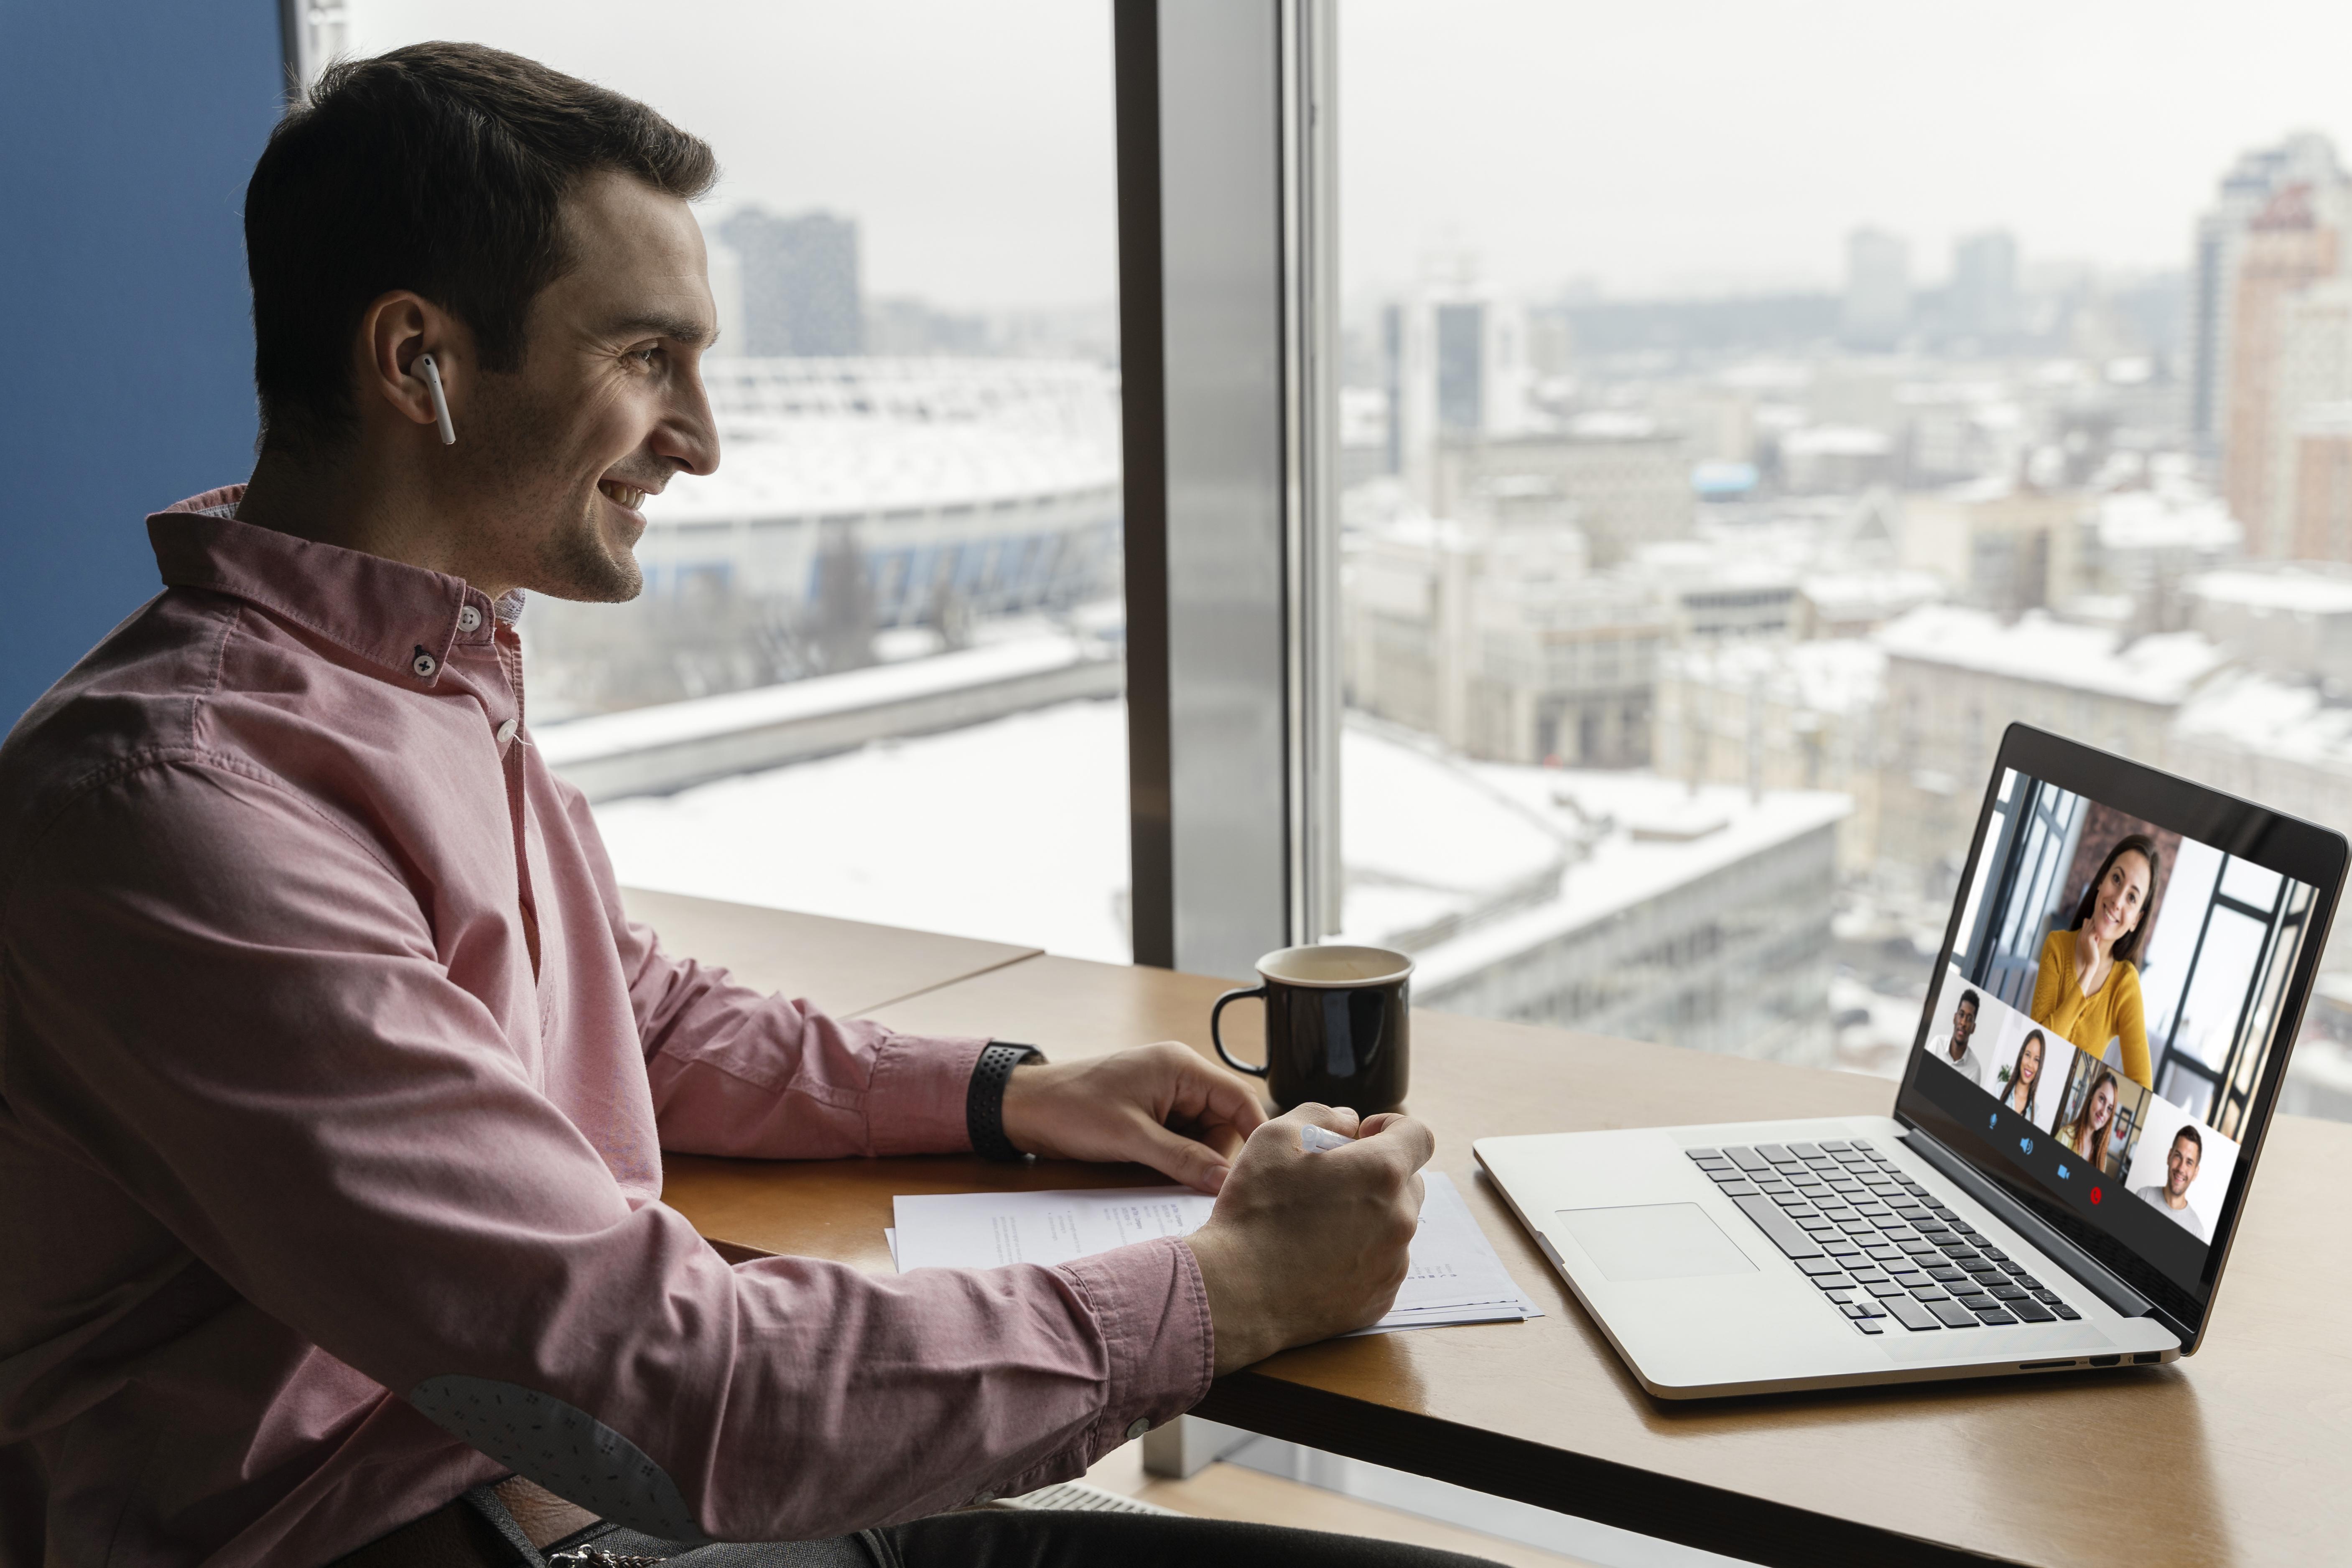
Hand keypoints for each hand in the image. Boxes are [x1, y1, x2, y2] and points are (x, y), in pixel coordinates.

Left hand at [998, 1041, 1266, 1193]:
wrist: (1025, 1108)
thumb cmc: (1073, 1109)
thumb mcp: (1132, 1137)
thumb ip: (1183, 1159)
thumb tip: (1225, 1181)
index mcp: (1182, 1067)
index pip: (1240, 1099)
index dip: (1256, 1134)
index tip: (1262, 1172)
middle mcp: (1180, 1077)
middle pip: (1225, 1122)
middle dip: (1216, 1155)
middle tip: (1196, 1184)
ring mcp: (1166, 1096)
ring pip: (1204, 1136)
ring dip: (1194, 1161)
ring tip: (1167, 1177)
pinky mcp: (1151, 1115)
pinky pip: (1181, 1140)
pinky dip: (1177, 1160)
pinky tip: (1161, 1174)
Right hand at [1181, 1104, 1433, 1374]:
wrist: (1238, 1294)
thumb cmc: (1255, 1212)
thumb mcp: (1275, 1137)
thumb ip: (1321, 1115)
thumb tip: (1347, 1122)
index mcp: (1381, 1173)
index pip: (1418, 1135)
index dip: (1392, 1127)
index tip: (1362, 1136)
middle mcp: (1400, 1219)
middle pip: (1408, 1181)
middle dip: (1377, 1173)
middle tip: (1331, 1181)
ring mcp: (1393, 1264)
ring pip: (1394, 1225)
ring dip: (1369, 1215)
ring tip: (1319, 1224)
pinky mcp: (1380, 1298)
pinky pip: (1382, 1264)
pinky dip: (1360, 1254)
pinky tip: (1319, 1258)